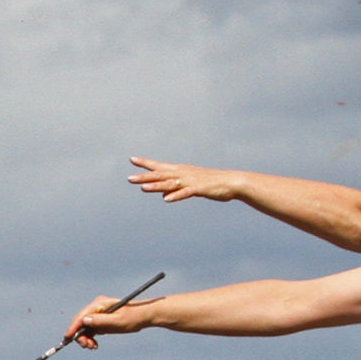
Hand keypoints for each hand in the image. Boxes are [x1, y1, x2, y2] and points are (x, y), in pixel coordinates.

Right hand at [63, 296, 149, 346]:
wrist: (144, 316)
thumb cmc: (133, 317)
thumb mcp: (117, 321)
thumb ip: (100, 321)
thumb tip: (84, 321)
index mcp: (99, 304)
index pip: (81, 316)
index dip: (73, 327)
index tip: (68, 338)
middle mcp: (96, 308)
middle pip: (80, 322)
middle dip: (80, 335)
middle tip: (88, 346)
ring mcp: (98, 314)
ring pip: (84, 327)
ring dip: (85, 338)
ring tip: (93, 347)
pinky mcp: (101, 320)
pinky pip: (90, 330)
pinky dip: (90, 338)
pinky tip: (95, 345)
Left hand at [127, 156, 242, 202]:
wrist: (232, 182)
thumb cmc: (210, 184)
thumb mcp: (189, 186)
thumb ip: (175, 189)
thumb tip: (162, 194)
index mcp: (180, 171)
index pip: (159, 166)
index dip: (146, 163)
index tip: (132, 159)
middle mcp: (183, 174)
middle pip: (161, 175)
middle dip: (145, 176)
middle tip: (129, 178)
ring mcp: (191, 181)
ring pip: (170, 184)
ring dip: (157, 186)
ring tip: (143, 188)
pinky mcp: (199, 189)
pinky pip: (186, 193)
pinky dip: (176, 196)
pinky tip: (167, 200)